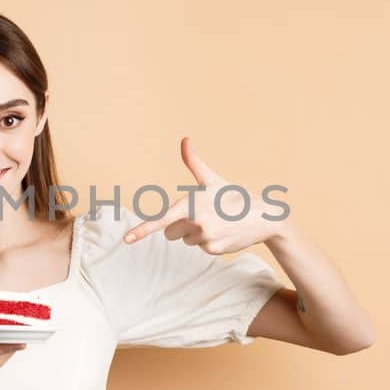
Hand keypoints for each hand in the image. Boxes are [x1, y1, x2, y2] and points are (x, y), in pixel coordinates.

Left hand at [123, 137, 288, 254]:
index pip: (161, 219)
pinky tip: (223, 233)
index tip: (126, 239)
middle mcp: (196, 221)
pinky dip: (209, 242)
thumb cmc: (232, 195)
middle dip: (181, 226)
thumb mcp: (212, 179)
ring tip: (216, 223)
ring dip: (197, 234)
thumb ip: (194, 162)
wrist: (263, 215)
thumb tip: (185, 139)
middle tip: (203, 216)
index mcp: (191, 203)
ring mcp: (205, 237)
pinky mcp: (213, 249)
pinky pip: (200, 248)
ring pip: (186, 241)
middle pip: (170, 233)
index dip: (142, 230)